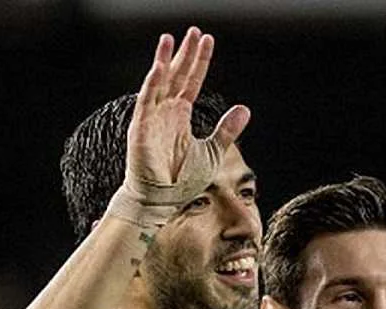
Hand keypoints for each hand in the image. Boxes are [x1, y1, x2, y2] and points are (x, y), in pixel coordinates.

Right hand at [126, 27, 250, 203]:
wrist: (162, 200)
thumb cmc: (182, 178)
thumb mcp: (213, 151)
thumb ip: (226, 130)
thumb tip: (244, 109)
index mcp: (181, 115)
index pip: (192, 81)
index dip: (200, 62)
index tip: (208, 41)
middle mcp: (166, 112)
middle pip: (177, 75)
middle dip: (185, 53)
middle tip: (194, 31)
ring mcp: (152, 117)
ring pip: (159, 82)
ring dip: (165, 60)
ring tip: (172, 38)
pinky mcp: (141, 128)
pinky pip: (146, 101)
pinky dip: (153, 84)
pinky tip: (160, 67)